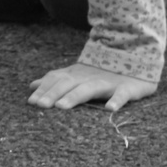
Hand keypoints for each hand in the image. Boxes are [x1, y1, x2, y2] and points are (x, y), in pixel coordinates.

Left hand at [28, 63, 156, 111]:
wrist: (136, 58)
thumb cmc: (101, 74)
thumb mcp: (76, 75)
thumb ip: (55, 81)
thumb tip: (32, 86)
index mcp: (76, 75)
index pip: (56, 80)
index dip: (44, 89)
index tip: (31, 102)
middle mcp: (88, 77)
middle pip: (68, 84)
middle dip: (53, 93)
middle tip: (40, 105)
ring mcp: (107, 83)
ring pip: (89, 89)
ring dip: (74, 96)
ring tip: (62, 106)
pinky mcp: (127, 88)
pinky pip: (122, 95)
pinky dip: (116, 100)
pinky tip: (110, 108)